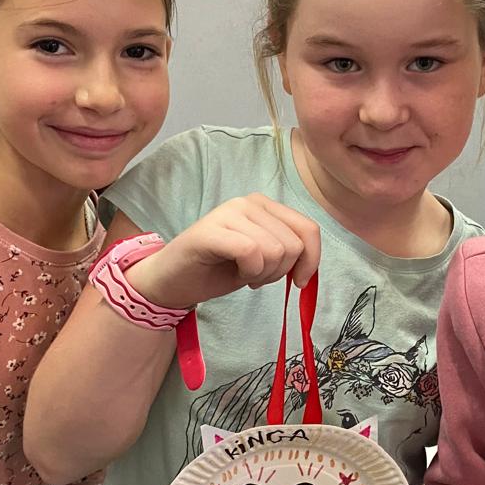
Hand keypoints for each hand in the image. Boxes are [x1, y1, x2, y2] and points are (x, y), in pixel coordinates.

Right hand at [130, 195, 321, 310]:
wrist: (172, 281)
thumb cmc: (218, 269)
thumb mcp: (264, 259)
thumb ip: (288, 252)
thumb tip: (310, 263)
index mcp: (264, 206)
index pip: (308, 229)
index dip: (311, 260)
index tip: (298, 281)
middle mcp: (248, 202)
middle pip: (293, 244)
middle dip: (279, 271)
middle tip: (255, 276)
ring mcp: (229, 212)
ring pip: (275, 250)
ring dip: (262, 274)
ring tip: (243, 273)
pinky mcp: (210, 230)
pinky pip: (251, 252)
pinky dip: (249, 272)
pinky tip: (237, 274)